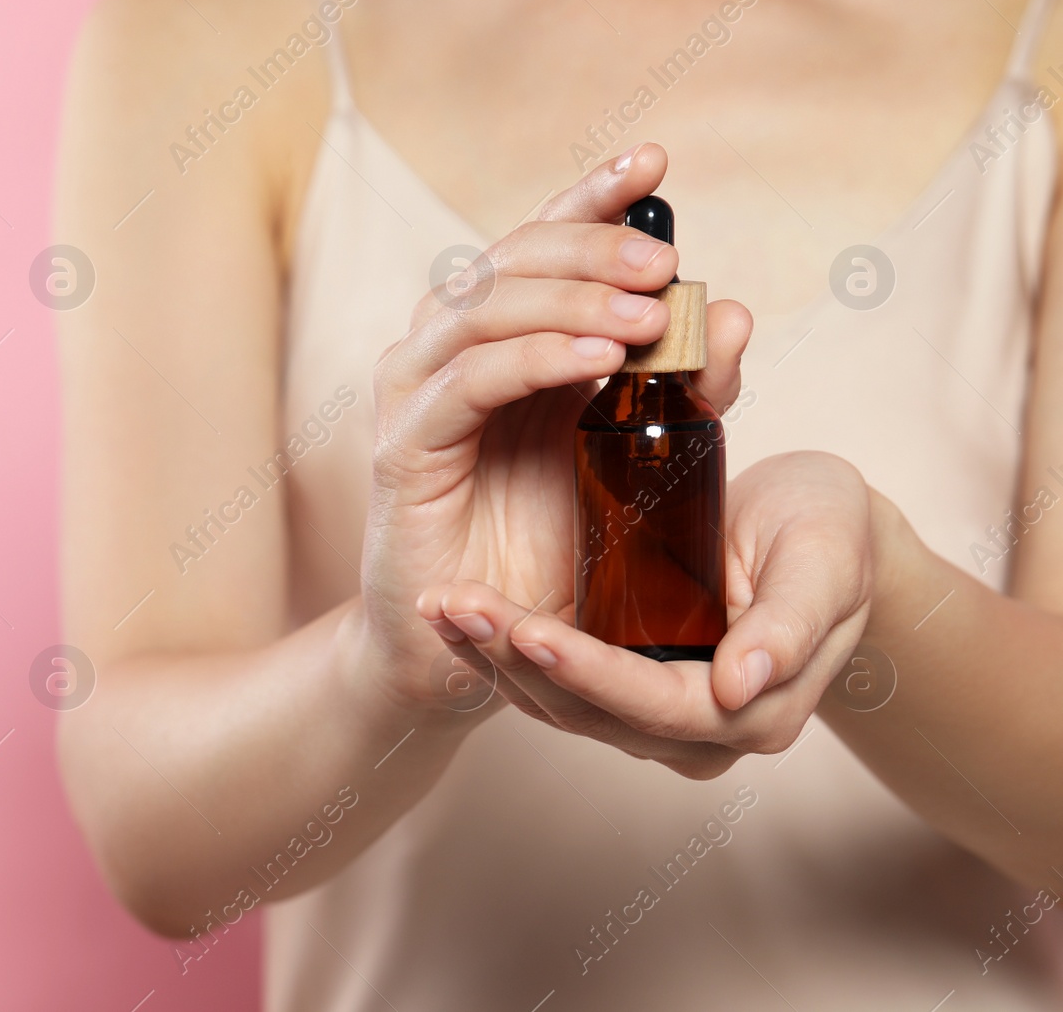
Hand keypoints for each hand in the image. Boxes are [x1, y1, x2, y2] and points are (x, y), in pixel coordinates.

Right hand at [349, 142, 752, 719]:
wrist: (469, 645)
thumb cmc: (543, 545)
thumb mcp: (628, 457)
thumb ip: (678, 388)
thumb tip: (729, 314)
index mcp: (497, 339)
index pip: (538, 244)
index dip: (591, 197)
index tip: (655, 163)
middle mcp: (445, 351)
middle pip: (508, 260)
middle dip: (591, 247)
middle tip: (665, 262)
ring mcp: (416, 394)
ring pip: (483, 308)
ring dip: (571, 299)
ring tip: (648, 313)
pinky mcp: (403, 449)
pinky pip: (468, 381)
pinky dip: (534, 358)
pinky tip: (598, 359)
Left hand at [415, 451, 874, 778]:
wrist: (819, 533)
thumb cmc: (829, 534)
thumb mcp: (826, 559)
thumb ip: (792, 621)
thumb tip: (738, 682)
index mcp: (750, 710)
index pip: (651, 704)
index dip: (587, 672)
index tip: (528, 629)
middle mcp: (695, 732)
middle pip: (586, 710)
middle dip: (513, 658)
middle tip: (449, 604)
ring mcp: (651, 716)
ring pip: (555, 702)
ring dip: (491, 655)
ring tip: (435, 604)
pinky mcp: (620, 686)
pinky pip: (549, 681)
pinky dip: (499, 647)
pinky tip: (453, 611)